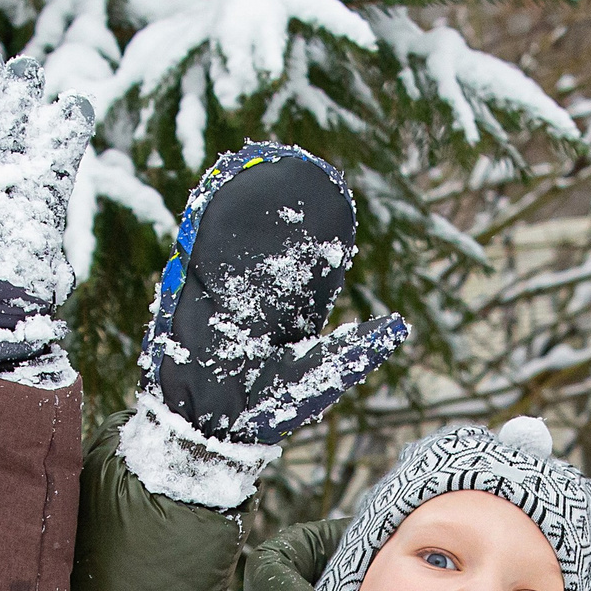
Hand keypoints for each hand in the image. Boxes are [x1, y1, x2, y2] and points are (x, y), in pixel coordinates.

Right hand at [142, 142, 407, 444]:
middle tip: (294, 167)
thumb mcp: (321, 372)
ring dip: (241, 201)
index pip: (303, 263)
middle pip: (267, 243)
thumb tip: (399, 325)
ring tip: (255, 162)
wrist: (212, 428)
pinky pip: (198, 247)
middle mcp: (252, 298)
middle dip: (277, 205)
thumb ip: (357, 347)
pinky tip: (216, 183)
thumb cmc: (266, 409)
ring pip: (232, 238)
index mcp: (285, 313)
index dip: (314, 232)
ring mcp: (219, 293)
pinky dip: (206, 215)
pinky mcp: (190, 293)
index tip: (328, 198)